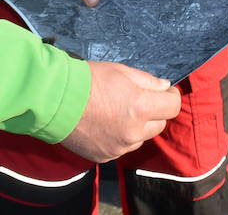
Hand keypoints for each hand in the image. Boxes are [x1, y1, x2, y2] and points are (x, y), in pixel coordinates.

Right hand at [60, 61, 181, 162]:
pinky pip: (122, 147)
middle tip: (138, 99)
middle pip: (159, 124)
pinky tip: (104, 124)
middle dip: (154, 111)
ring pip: (141, 138)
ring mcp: (119, 147)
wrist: (54, 101)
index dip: (171, 96)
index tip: (165, 91)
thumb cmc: (87, 80)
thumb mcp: (121, 71)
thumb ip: (147, 81)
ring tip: (116, 112)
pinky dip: (120, 137)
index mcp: (141, 107)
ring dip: (137, 127)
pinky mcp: (106, 156)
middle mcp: (134, 132)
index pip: (172, 106)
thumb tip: (164, 87)